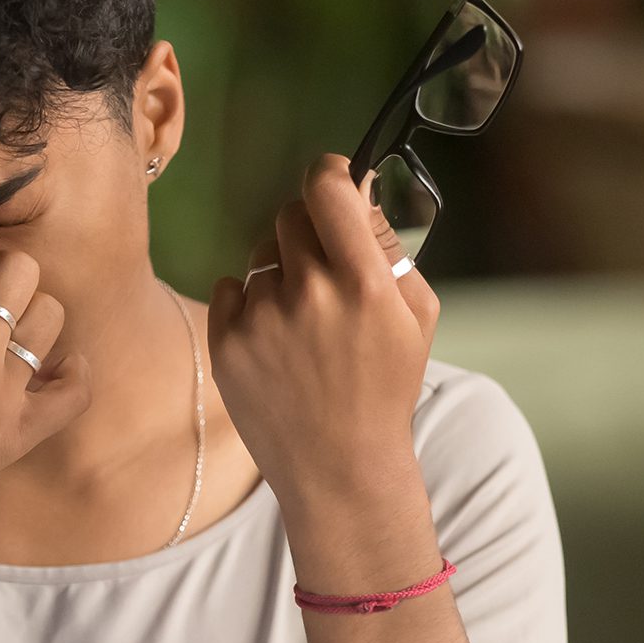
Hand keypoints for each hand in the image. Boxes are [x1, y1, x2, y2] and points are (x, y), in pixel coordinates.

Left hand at [207, 153, 439, 506]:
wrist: (339, 466)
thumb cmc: (386, 388)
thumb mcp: (417, 316)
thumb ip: (389, 249)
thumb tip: (357, 193)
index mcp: (362, 284)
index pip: (327, 189)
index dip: (329, 176)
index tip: (333, 184)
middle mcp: (308, 294)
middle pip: (290, 215)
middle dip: (309, 231)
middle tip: (325, 269)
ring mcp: (261, 319)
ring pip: (261, 256)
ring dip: (281, 273)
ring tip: (303, 321)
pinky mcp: (226, 342)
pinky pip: (231, 288)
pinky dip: (249, 304)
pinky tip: (275, 340)